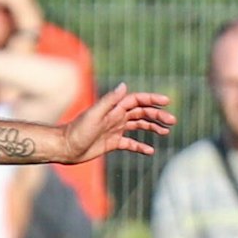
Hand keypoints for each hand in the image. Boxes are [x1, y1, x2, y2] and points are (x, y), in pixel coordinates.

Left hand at [60, 83, 175, 161]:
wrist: (66, 148)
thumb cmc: (78, 130)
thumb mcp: (94, 114)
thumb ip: (110, 100)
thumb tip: (124, 86)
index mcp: (114, 108)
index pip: (137, 100)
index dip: (152, 99)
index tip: (166, 102)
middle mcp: (116, 117)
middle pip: (141, 113)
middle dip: (157, 116)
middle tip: (172, 122)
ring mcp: (115, 130)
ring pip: (139, 126)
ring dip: (153, 127)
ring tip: (166, 132)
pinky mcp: (112, 143)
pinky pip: (130, 144)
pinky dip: (141, 146)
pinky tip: (150, 151)